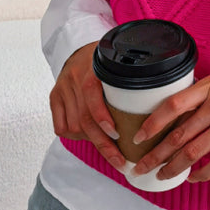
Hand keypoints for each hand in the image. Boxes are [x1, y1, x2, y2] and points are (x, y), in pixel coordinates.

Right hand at [49, 40, 126, 171]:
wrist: (80, 48)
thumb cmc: (107, 60)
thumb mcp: (120, 63)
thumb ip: (132, 79)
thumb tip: (155, 108)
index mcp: (93, 66)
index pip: (92, 95)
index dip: (103, 117)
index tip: (117, 134)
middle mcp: (74, 77)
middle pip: (85, 118)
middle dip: (104, 144)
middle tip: (120, 162)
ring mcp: (62, 87)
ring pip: (74, 126)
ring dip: (92, 141)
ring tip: (110, 149)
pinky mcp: (54, 97)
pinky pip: (61, 126)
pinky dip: (75, 136)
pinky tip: (89, 136)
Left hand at [131, 72, 209, 182]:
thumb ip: (200, 96)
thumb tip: (172, 116)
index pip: (173, 105)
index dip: (153, 123)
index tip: (138, 138)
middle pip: (180, 134)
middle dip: (156, 154)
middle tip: (140, 168)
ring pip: (196, 151)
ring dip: (174, 167)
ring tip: (161, 176)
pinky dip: (203, 173)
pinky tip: (192, 178)